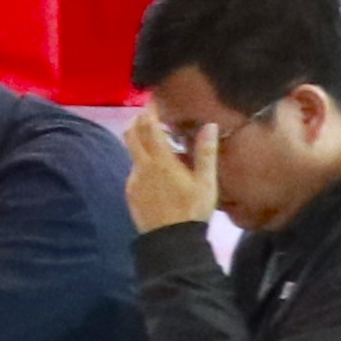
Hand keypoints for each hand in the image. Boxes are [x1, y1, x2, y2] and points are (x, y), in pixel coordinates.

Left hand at [119, 112, 223, 238]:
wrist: (171, 241)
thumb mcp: (206, 182)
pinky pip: (134, 170)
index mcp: (161, 161)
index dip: (149, 110)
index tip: (152, 99)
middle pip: (131, 134)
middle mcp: (141, 167)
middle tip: (152, 115)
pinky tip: (159, 172)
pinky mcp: (130, 192)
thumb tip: (210, 125)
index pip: (149, 126)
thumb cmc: (193, 210)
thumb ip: (206, 152)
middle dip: (139, 120)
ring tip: (161, 145)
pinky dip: (143, 163)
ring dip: (142, 143)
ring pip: (133, 152)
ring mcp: (132, 180)